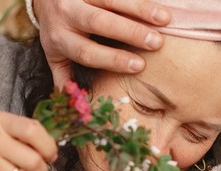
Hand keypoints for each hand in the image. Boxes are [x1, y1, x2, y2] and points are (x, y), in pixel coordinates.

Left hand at [33, 0, 170, 85]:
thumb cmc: (59, 32)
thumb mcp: (56, 56)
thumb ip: (66, 80)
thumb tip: (78, 110)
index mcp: (60, 39)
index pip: (86, 51)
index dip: (112, 59)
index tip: (138, 66)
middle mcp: (66, 13)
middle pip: (99, 22)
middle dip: (130, 32)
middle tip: (156, 43)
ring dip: (140, 8)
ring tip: (165, 19)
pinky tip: (159, 4)